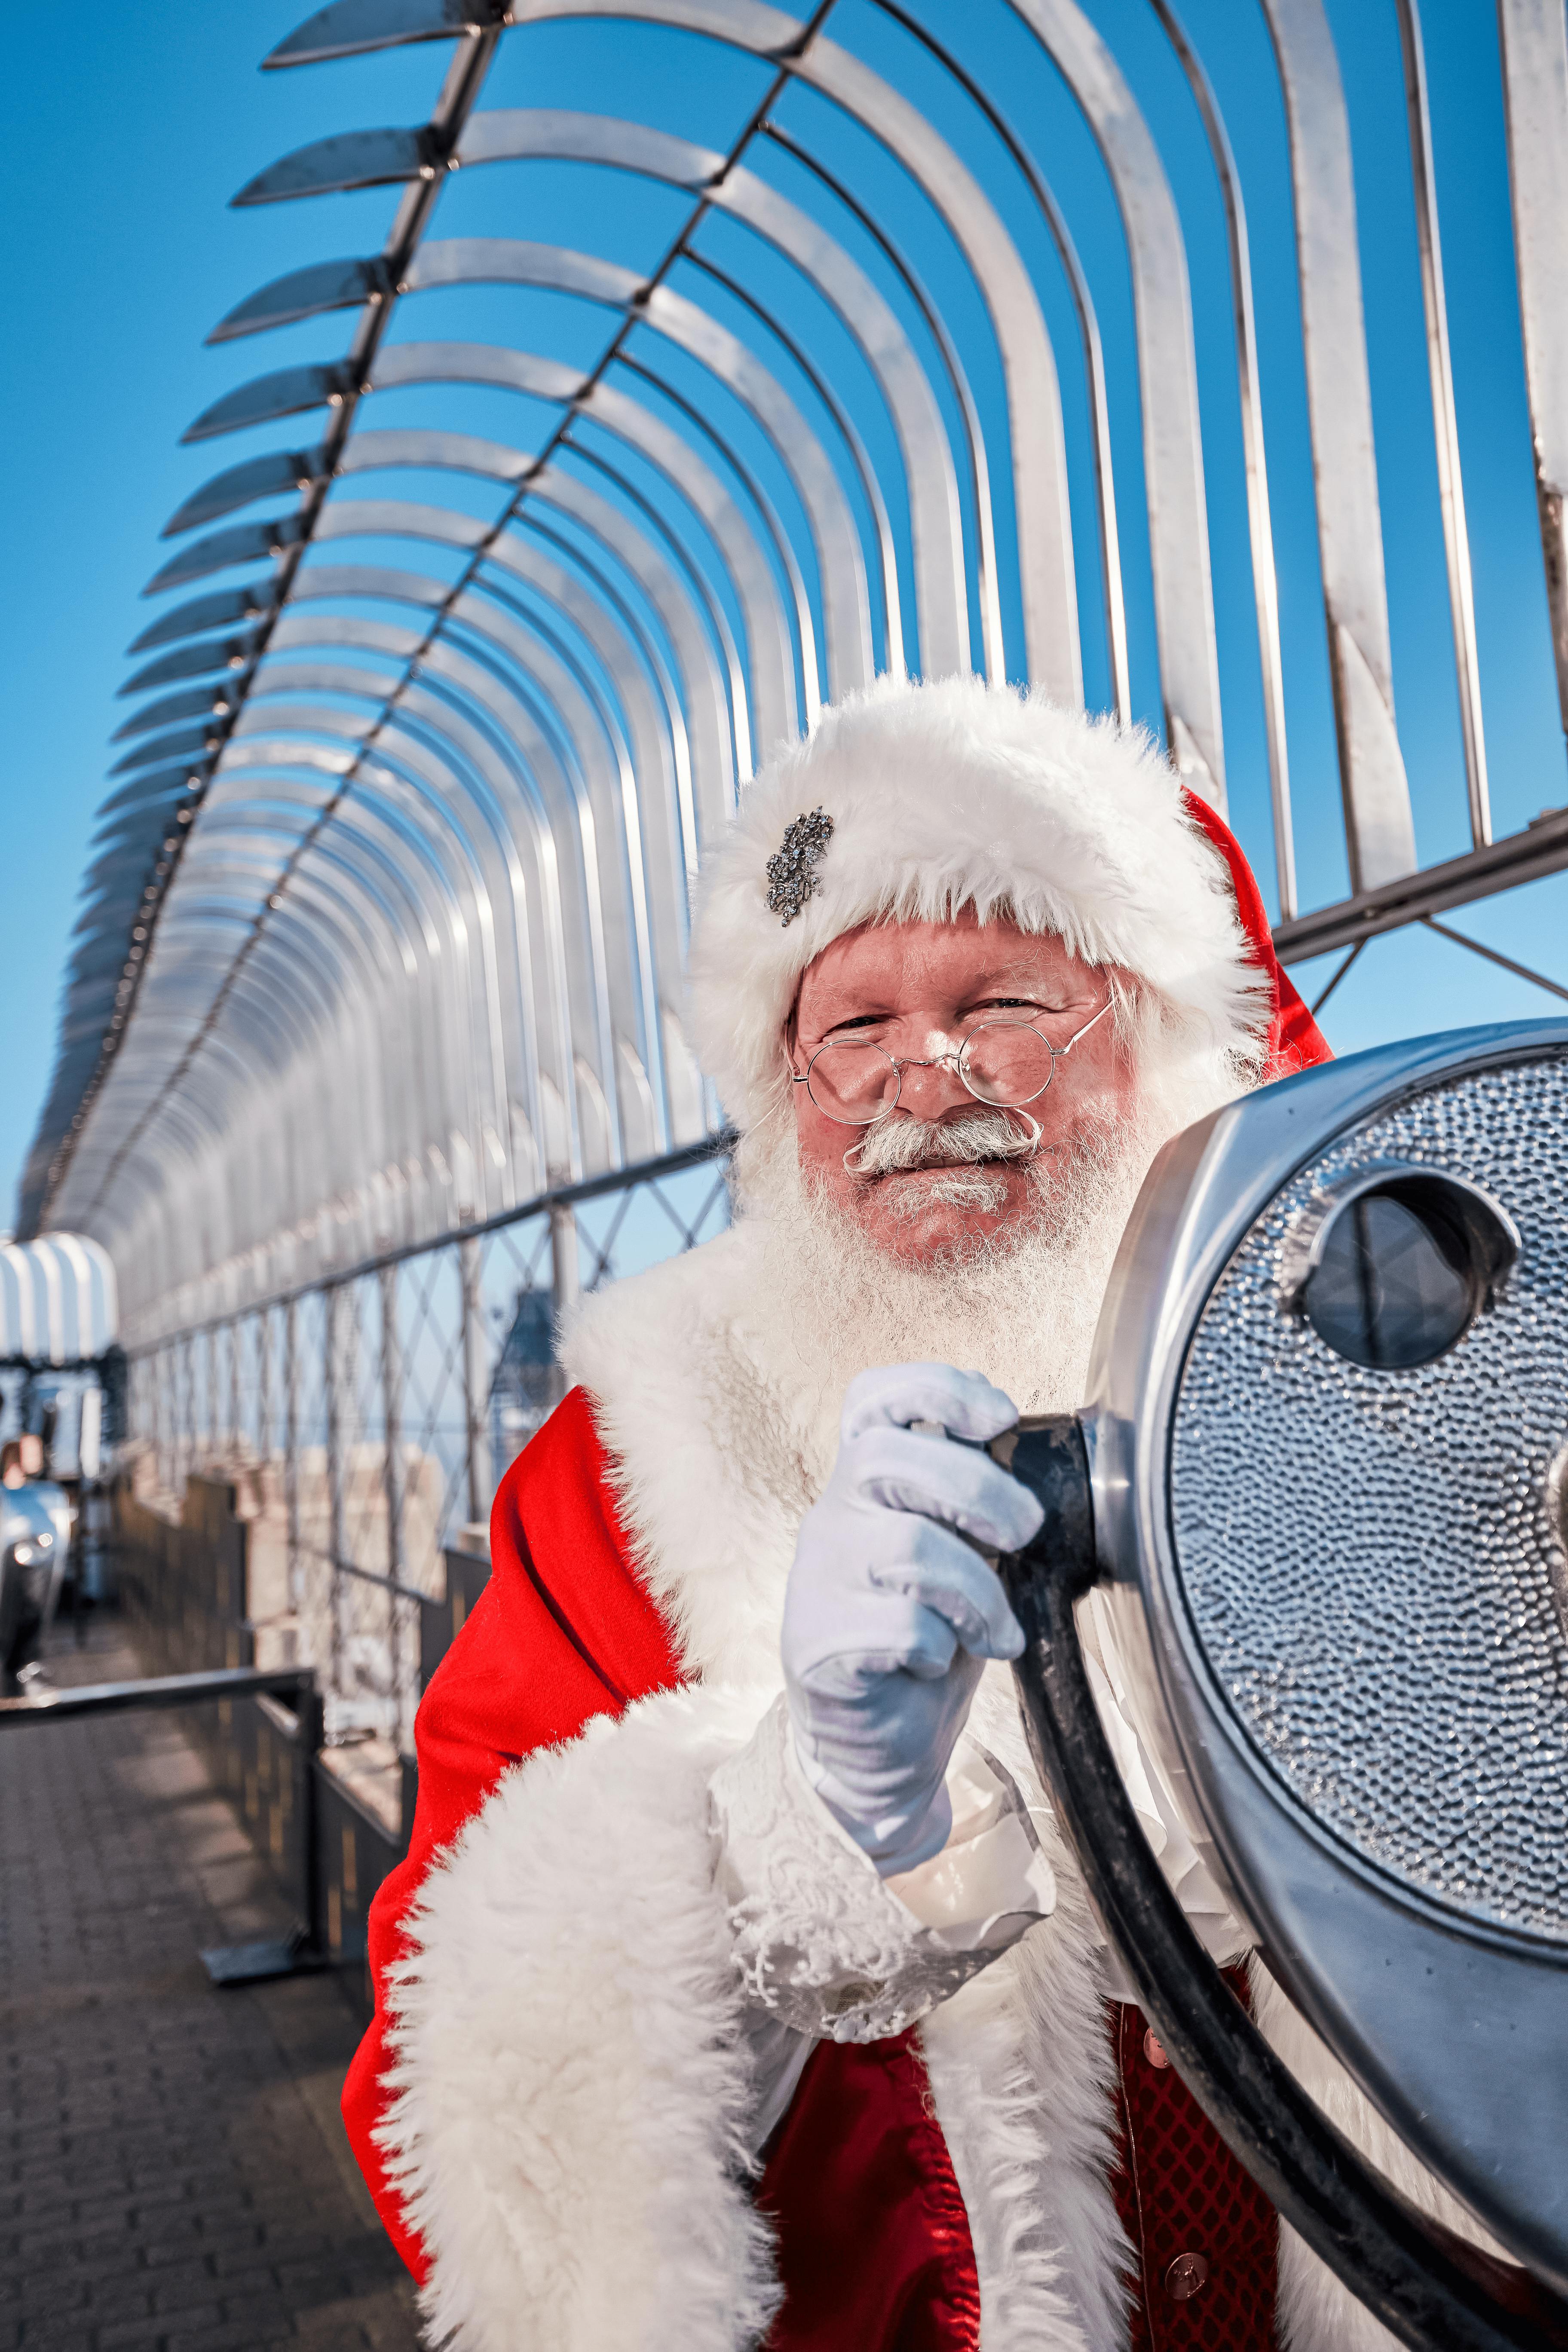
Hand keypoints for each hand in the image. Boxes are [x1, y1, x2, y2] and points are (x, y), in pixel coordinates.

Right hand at [782, 1363, 1043, 1874]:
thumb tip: (1035, 1475)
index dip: (937, 1389)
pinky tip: (940, 1664)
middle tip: (1026, 1532)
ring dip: (976, 1591)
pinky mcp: (816, 1646)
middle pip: (890, 1458)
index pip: (875, 1400)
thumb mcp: (957, 1559)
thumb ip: (973, 1510)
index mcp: (865, 1484)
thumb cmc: (925, 1643)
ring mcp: (817, 1580)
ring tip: (997, 1631)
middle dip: (979, 1490)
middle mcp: (832, 1518)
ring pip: (907, 1547)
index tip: (1000, 1416)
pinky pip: (897, 1627)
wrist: (873, 1750)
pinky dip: (939, 1647)